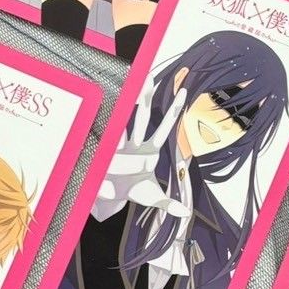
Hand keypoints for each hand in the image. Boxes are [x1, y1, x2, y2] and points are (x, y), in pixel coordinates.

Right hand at [95, 85, 188, 217]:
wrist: (114, 195)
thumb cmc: (135, 191)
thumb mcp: (152, 198)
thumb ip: (168, 204)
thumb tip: (185, 212)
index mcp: (151, 150)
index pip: (165, 127)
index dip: (174, 111)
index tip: (183, 92)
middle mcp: (137, 142)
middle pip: (143, 116)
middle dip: (146, 96)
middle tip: (149, 76)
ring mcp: (121, 144)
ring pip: (124, 119)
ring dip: (125, 102)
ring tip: (128, 83)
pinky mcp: (106, 149)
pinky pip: (107, 133)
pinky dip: (105, 120)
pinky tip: (103, 101)